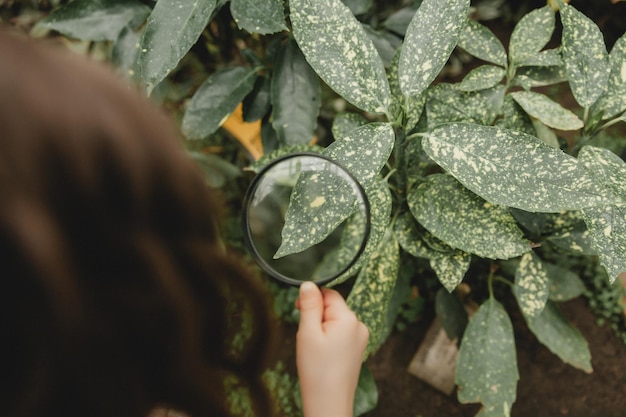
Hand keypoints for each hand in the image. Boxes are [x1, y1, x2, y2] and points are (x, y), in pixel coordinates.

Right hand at [295, 281, 368, 416]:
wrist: (329, 403)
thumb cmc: (317, 370)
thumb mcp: (308, 333)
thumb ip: (310, 305)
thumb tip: (309, 284)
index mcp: (349, 318)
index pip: (329, 294)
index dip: (312, 300)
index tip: (299, 311)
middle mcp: (359, 325)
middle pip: (333, 307)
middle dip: (316, 316)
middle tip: (306, 337)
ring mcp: (360, 338)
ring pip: (335, 321)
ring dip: (321, 329)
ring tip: (314, 349)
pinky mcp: (357, 349)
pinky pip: (340, 334)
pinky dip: (328, 339)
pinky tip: (322, 355)